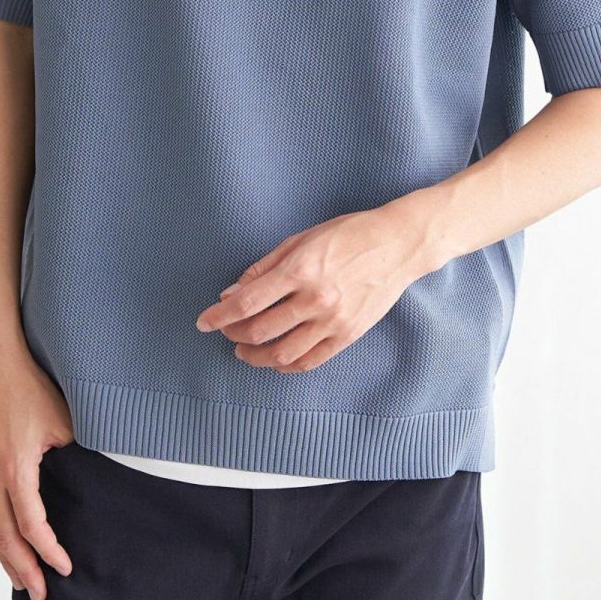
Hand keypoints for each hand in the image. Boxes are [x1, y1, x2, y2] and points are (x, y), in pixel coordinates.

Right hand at [0, 343, 76, 599]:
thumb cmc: (27, 383)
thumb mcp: (62, 417)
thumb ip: (76, 450)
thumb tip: (93, 469)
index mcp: (14, 468)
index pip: (32, 526)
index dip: (48, 551)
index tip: (65, 568)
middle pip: (4, 538)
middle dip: (22, 569)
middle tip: (39, 594)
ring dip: (3, 555)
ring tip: (19, 577)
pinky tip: (2, 538)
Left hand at [194, 203, 428, 372]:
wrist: (397, 245)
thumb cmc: (348, 234)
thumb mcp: (301, 239)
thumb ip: (264, 268)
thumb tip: (232, 292)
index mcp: (300, 270)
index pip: (247, 303)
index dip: (219, 316)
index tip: (203, 322)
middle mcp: (315, 299)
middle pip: (259, 331)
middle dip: (233, 334)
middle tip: (224, 330)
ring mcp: (333, 321)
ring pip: (281, 354)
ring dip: (255, 356)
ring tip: (244, 349)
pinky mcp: (348, 335)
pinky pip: (309, 361)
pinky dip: (286, 365)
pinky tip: (275, 359)